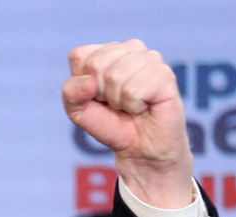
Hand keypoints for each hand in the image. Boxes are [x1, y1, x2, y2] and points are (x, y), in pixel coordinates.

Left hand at [64, 39, 193, 207]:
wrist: (140, 149)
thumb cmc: (111, 124)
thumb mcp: (78, 111)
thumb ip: (71, 93)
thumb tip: (88, 82)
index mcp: (107, 51)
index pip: (79, 56)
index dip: (82, 84)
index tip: (96, 97)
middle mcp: (130, 48)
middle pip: (96, 64)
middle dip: (100, 93)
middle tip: (115, 104)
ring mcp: (150, 58)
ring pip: (115, 76)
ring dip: (118, 101)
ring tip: (129, 106)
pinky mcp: (165, 74)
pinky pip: (133, 90)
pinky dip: (133, 106)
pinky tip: (143, 107)